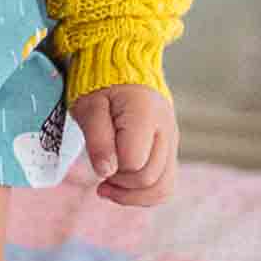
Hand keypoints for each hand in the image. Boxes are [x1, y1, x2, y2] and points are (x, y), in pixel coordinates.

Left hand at [70, 83, 177, 206]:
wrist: (123, 64)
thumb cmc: (101, 84)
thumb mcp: (89, 106)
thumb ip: (97, 138)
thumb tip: (105, 172)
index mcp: (145, 117)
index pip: (134, 163)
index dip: (113, 169)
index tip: (97, 162)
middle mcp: (166, 131)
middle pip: (151, 179)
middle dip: (122, 185)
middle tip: (100, 177)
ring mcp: (171, 141)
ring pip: (164, 187)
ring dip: (135, 196)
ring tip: (110, 188)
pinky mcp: (169, 148)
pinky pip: (165, 181)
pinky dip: (144, 191)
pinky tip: (124, 186)